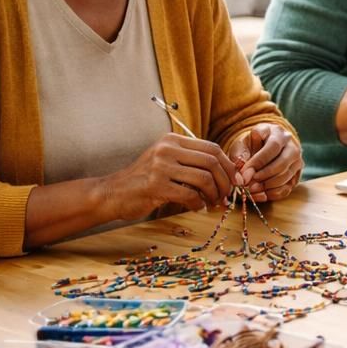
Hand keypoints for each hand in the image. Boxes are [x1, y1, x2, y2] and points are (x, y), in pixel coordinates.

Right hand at [103, 134, 238, 218]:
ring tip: (212, 202)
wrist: (113, 193)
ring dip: (214, 194)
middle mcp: (167, 149)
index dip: (228, 166)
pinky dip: (198, 203)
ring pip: (204, 179)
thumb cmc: (145, 180)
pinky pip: (190, 195)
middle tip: (225, 195)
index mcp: (172, 140)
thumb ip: (192, 161)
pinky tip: (196, 207)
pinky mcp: (156, 186)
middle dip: (225, 181)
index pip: (212, 148)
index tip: (233, 180)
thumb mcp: (167, 161)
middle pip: (212, 162)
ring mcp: (161, 166)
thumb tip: (229, 172)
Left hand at [226, 124, 302, 202]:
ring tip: (253, 189)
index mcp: (278, 133)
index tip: (245, 172)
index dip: (259, 161)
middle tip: (249, 183)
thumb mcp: (242, 145)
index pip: (273, 146)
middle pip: (283, 162)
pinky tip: (261, 193)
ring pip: (287, 175)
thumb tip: (244, 175)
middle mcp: (292, 145)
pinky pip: (289, 186)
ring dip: (269, 185)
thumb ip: (240, 156)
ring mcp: (297, 160)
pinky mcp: (297, 174)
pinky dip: (274, 193)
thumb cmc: (250, 145)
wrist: (263, 147)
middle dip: (264, 175)